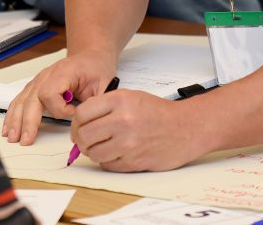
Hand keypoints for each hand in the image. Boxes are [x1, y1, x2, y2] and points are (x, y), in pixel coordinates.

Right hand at [2, 51, 115, 144]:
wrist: (90, 57)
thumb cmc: (96, 70)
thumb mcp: (104, 85)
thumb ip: (95, 104)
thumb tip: (84, 124)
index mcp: (63, 72)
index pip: (50, 93)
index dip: (60, 109)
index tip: (74, 114)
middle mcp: (46, 75)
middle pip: (31, 98)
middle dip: (27, 121)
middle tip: (26, 140)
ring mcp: (38, 80)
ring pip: (22, 100)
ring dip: (16, 119)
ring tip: (13, 137)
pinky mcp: (35, 87)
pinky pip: (20, 99)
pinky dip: (13, 113)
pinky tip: (8, 127)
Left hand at [70, 89, 205, 171]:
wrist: (187, 127)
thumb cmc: (158, 112)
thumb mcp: (130, 97)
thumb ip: (104, 106)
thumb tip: (79, 122)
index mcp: (119, 101)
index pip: (81, 114)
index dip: (75, 122)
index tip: (78, 126)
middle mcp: (122, 121)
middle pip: (84, 135)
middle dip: (80, 139)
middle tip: (83, 139)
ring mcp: (129, 143)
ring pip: (93, 153)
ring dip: (92, 151)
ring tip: (100, 146)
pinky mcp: (135, 161)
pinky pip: (107, 165)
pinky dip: (106, 161)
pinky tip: (114, 153)